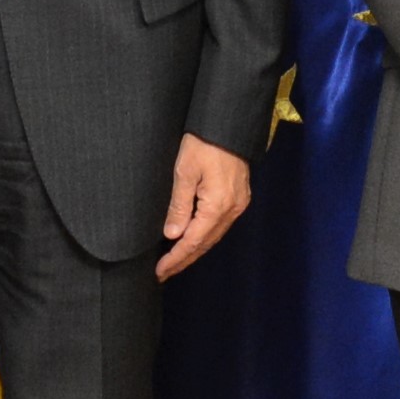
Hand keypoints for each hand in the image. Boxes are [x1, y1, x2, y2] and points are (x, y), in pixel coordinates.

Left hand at [158, 137, 254, 278]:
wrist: (228, 125)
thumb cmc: (203, 143)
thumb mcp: (185, 172)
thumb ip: (179, 206)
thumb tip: (172, 235)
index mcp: (217, 206)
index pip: (193, 242)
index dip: (176, 259)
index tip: (160, 272)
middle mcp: (232, 210)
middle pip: (205, 244)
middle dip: (184, 260)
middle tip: (164, 273)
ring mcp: (238, 204)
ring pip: (213, 236)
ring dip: (194, 250)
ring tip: (174, 260)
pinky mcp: (239, 198)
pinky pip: (220, 225)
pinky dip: (204, 236)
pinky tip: (193, 238)